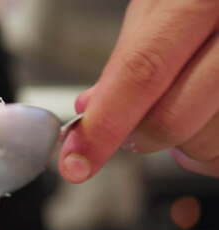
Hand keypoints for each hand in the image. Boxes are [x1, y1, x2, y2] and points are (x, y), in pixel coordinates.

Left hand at [59, 0, 218, 181]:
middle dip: (139, 135)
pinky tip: (209, 120)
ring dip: (181, 144)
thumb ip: (129, 56)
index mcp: (204, 0)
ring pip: (204, 145)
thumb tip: (90, 108)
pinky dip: (208, 152)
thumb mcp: (164, 5)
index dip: (104, 124)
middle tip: (135, 123)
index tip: (76, 162)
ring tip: (188, 107)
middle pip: (171, 119)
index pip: (142, 72)